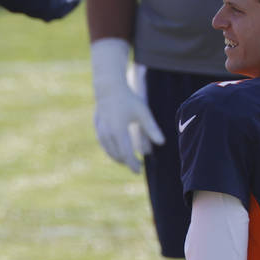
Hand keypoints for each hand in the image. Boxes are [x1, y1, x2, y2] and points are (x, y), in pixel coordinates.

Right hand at [90, 38, 164, 173]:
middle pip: (117, 155)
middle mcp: (108, 135)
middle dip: (127, 162)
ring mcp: (101, 132)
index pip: (126, 155)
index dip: (133, 164)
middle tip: (136, 166)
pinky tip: (117, 150)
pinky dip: (111, 150)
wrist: (109, 88)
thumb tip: (162, 143)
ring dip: (119, 158)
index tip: (138, 171)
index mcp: (119, 132)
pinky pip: (104, 145)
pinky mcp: (98, 128)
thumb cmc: (128, 99)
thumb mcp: (143, 113)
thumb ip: (152, 129)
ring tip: (128, 160)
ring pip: (109, 151)